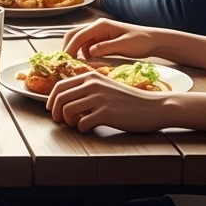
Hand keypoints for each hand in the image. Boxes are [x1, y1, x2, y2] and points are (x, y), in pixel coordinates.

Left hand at [46, 71, 170, 132]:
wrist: (153, 106)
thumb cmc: (130, 100)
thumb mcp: (106, 86)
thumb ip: (89, 89)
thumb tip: (68, 100)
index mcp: (91, 77)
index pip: (60, 86)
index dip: (52, 100)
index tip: (52, 109)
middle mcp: (92, 84)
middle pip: (60, 98)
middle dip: (56, 112)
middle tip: (61, 121)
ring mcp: (99, 98)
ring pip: (67, 110)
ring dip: (68, 121)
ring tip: (77, 124)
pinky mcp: (106, 113)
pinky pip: (82, 123)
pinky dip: (82, 128)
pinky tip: (90, 128)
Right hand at [62, 17, 159, 62]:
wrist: (152, 40)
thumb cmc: (141, 41)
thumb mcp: (124, 45)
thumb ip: (106, 47)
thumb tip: (89, 52)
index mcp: (101, 25)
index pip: (79, 35)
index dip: (70, 48)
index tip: (65, 61)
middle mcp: (96, 27)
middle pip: (74, 35)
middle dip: (67, 48)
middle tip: (64, 63)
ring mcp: (98, 33)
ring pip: (79, 41)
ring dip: (75, 52)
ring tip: (73, 66)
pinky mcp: (101, 41)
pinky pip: (87, 47)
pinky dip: (83, 55)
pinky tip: (86, 64)